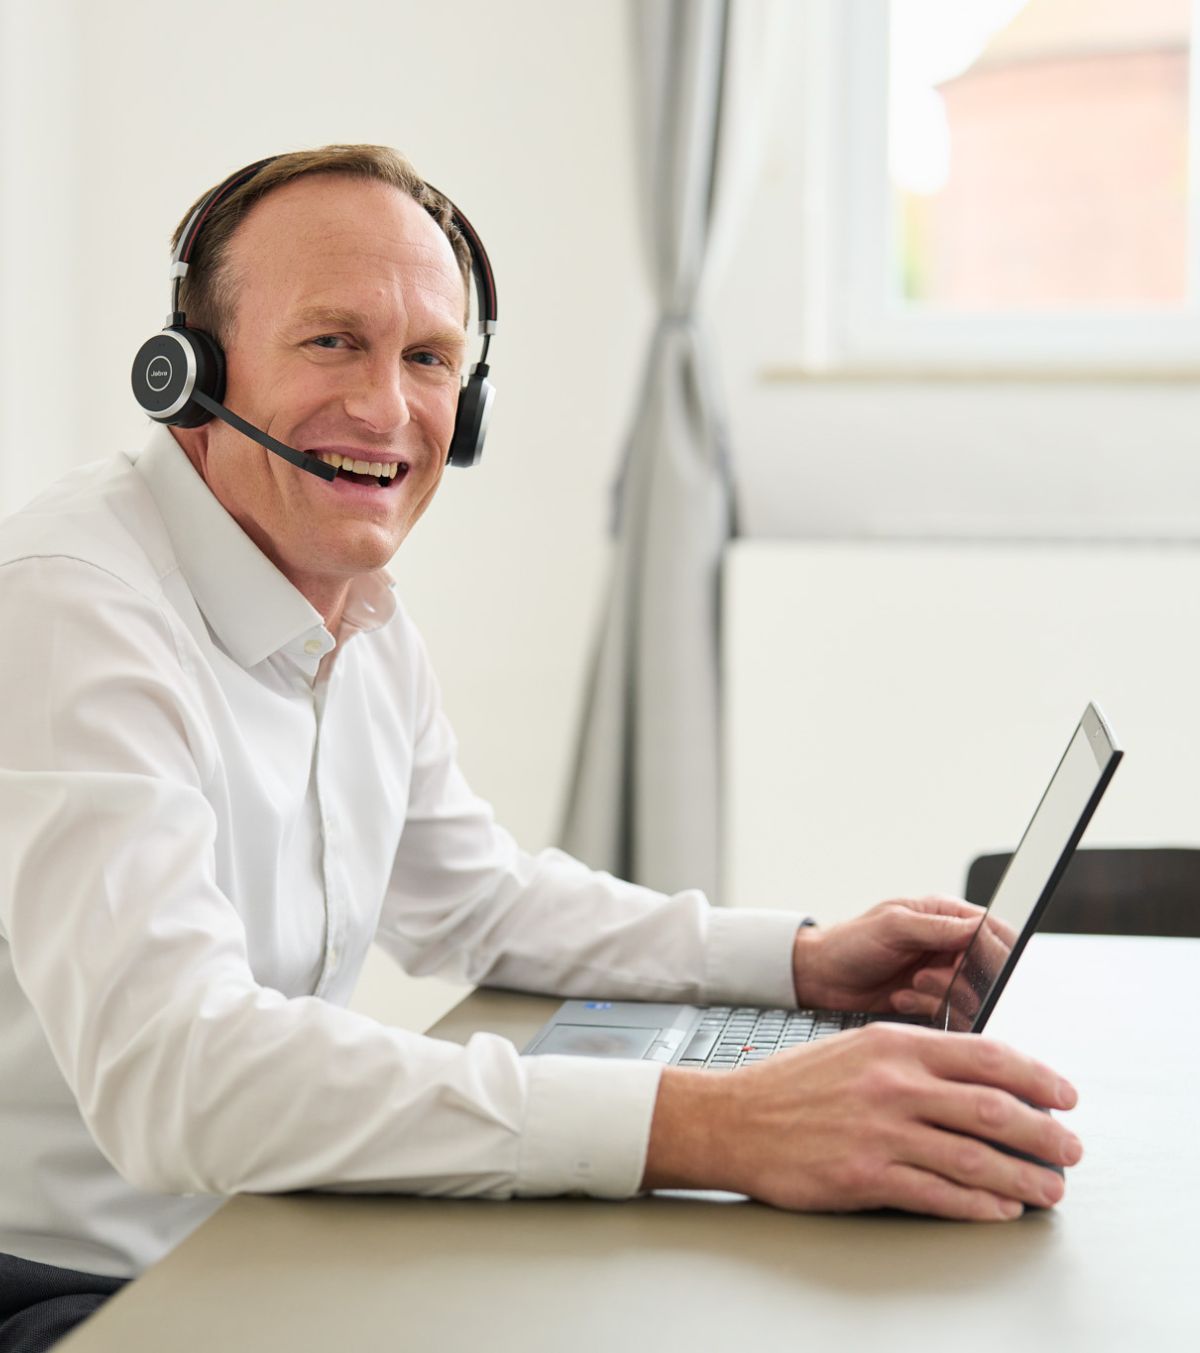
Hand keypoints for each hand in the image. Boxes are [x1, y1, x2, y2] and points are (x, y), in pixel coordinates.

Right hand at [642, 1023, 1081, 1219]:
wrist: (733, 1118)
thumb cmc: (793, 1085)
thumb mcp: (855, 1048)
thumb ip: (912, 1057)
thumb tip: (976, 1077)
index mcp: (893, 1044)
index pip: (985, 1055)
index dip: (1036, 1077)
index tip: (1064, 1094)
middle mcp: (893, 1084)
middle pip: (991, 1107)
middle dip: (1043, 1132)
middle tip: (1071, 1148)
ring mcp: (880, 1131)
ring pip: (974, 1156)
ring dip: (1023, 1176)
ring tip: (1050, 1189)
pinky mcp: (865, 1175)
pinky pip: (938, 1194)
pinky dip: (979, 1205)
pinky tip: (1001, 1209)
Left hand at [793, 896, 993, 1016]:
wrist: (822, 978)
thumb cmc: (850, 943)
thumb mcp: (893, 926)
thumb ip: (937, 927)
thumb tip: (978, 926)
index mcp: (945, 916)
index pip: (991, 929)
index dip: (991, 949)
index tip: (966, 963)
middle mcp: (949, 945)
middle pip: (987, 968)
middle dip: (958, 978)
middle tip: (925, 977)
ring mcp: (943, 975)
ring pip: (972, 995)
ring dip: (940, 995)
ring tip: (911, 986)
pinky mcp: (934, 1002)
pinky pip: (952, 1015)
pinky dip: (928, 1010)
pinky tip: (902, 999)